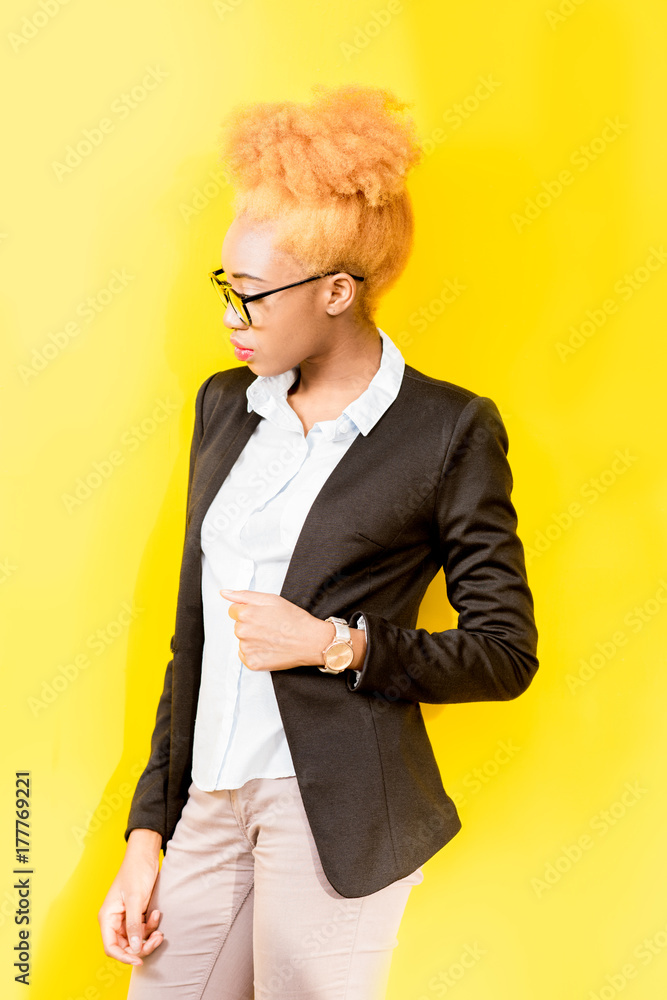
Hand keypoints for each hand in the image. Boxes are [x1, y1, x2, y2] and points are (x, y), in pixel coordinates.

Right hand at [97, 830, 163, 964]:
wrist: (145, 855)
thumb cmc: (136, 872)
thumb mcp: (135, 899)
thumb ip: (134, 925)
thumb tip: (135, 949)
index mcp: (107, 918)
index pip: (111, 947)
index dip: (123, 957)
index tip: (138, 961)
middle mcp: (115, 920)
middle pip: (126, 946)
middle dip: (142, 946)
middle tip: (157, 939)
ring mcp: (126, 917)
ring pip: (136, 939)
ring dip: (149, 936)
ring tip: (160, 927)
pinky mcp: (137, 913)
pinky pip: (144, 928)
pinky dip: (151, 926)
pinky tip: (157, 914)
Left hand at [219, 589, 333, 671]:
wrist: (311, 641)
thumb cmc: (294, 618)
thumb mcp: (271, 599)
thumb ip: (244, 595)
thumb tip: (224, 593)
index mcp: (245, 614)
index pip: (234, 611)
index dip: (249, 611)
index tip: (263, 615)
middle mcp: (243, 632)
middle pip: (238, 626)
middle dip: (250, 625)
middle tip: (270, 626)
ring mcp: (247, 649)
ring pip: (242, 641)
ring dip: (253, 639)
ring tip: (272, 637)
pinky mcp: (252, 663)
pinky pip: (246, 655)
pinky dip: (255, 652)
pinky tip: (269, 648)